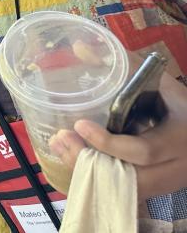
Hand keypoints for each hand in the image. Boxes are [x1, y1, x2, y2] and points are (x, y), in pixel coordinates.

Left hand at [49, 67, 186, 198]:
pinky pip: (123, 189)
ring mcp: (165, 182)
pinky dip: (97, 176)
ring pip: (122, 188)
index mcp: (179, 138)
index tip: (80, 124)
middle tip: (61, 139)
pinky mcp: (155, 189)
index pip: (143, 151)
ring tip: (60, 145)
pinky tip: (74, 155)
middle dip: (90, 161)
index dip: (109, 143)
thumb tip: (80, 47)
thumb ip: (125, 64)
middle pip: (128, 177)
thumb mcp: (159, 81)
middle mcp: (174, 167)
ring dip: (88, 171)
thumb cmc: (180, 105)